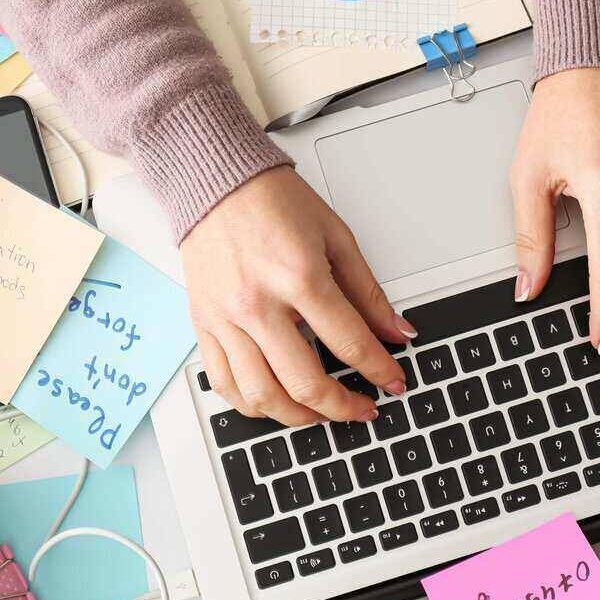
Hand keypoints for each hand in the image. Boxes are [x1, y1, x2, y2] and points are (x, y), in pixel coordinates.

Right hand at [181, 167, 413, 425]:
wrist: (216, 182)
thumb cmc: (272, 201)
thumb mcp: (336, 237)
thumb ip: (368, 292)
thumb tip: (396, 332)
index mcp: (298, 277)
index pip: (349, 343)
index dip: (380, 371)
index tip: (393, 383)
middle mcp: (258, 304)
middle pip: (305, 383)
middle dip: (343, 408)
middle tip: (361, 410)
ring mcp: (226, 319)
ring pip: (262, 396)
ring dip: (298, 418)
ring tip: (320, 414)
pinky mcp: (203, 325)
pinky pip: (223, 383)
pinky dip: (251, 404)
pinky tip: (273, 403)